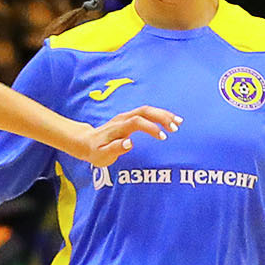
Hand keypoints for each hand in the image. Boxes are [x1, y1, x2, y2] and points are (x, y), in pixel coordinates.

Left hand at [65, 104, 179, 167]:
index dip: (151, 127)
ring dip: (163, 115)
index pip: (137, 122)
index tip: (163, 137)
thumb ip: (115, 148)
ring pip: (147, 110)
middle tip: (176, 127)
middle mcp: (123, 118)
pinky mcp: (129, 118)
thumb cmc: (95, 151)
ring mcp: (126, 116)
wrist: (85, 142)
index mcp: (118, 127)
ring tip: (179, 123)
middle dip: (162, 117)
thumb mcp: (102, 155)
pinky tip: (171, 121)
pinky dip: (159, 115)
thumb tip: (130, 143)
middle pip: (145, 111)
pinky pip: (147, 113)